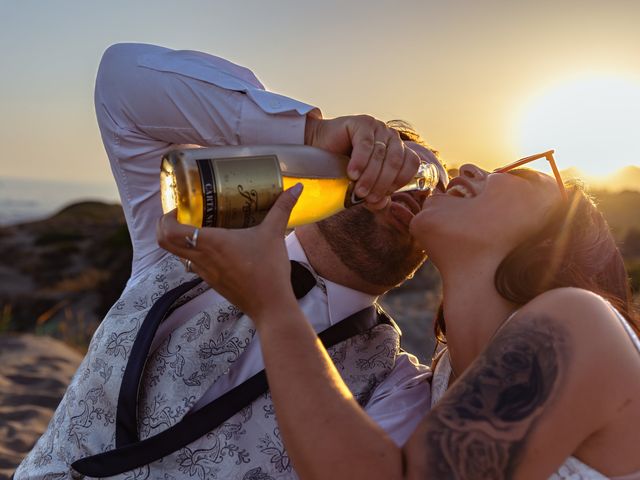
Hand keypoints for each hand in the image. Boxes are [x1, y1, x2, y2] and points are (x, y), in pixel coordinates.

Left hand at [156, 185, 302, 318]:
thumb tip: (296, 188)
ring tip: (200, 227)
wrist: (271, 305)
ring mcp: (204, 273)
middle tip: (184, 213)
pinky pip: (193, 265)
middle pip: (165, 243)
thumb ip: (282, 208)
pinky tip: (215, 247)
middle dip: (167, 227)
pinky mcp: (212, 282)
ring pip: (179, 255)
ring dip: (182, 241)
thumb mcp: (274, 234)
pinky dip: (195, 253)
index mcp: (210, 243)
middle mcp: (201, 258)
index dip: (165, 218)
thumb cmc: (269, 269)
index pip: (169, 232)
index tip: (180, 206)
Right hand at [305, 114, 420, 208]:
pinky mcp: (362, 123)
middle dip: (382, 184)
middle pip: (396, 162)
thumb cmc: (343, 166)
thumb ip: (375, 196)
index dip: (399, 182)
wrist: (319, 147)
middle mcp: (391, 137)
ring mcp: (378, 127)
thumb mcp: (362, 185)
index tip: (381, 195)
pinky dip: (360, 162)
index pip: (411, 164)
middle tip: (368, 198)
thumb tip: (382, 204)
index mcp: (398, 150)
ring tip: (358, 190)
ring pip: (380, 155)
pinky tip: (352, 174)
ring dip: (369, 177)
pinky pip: (366, 145)